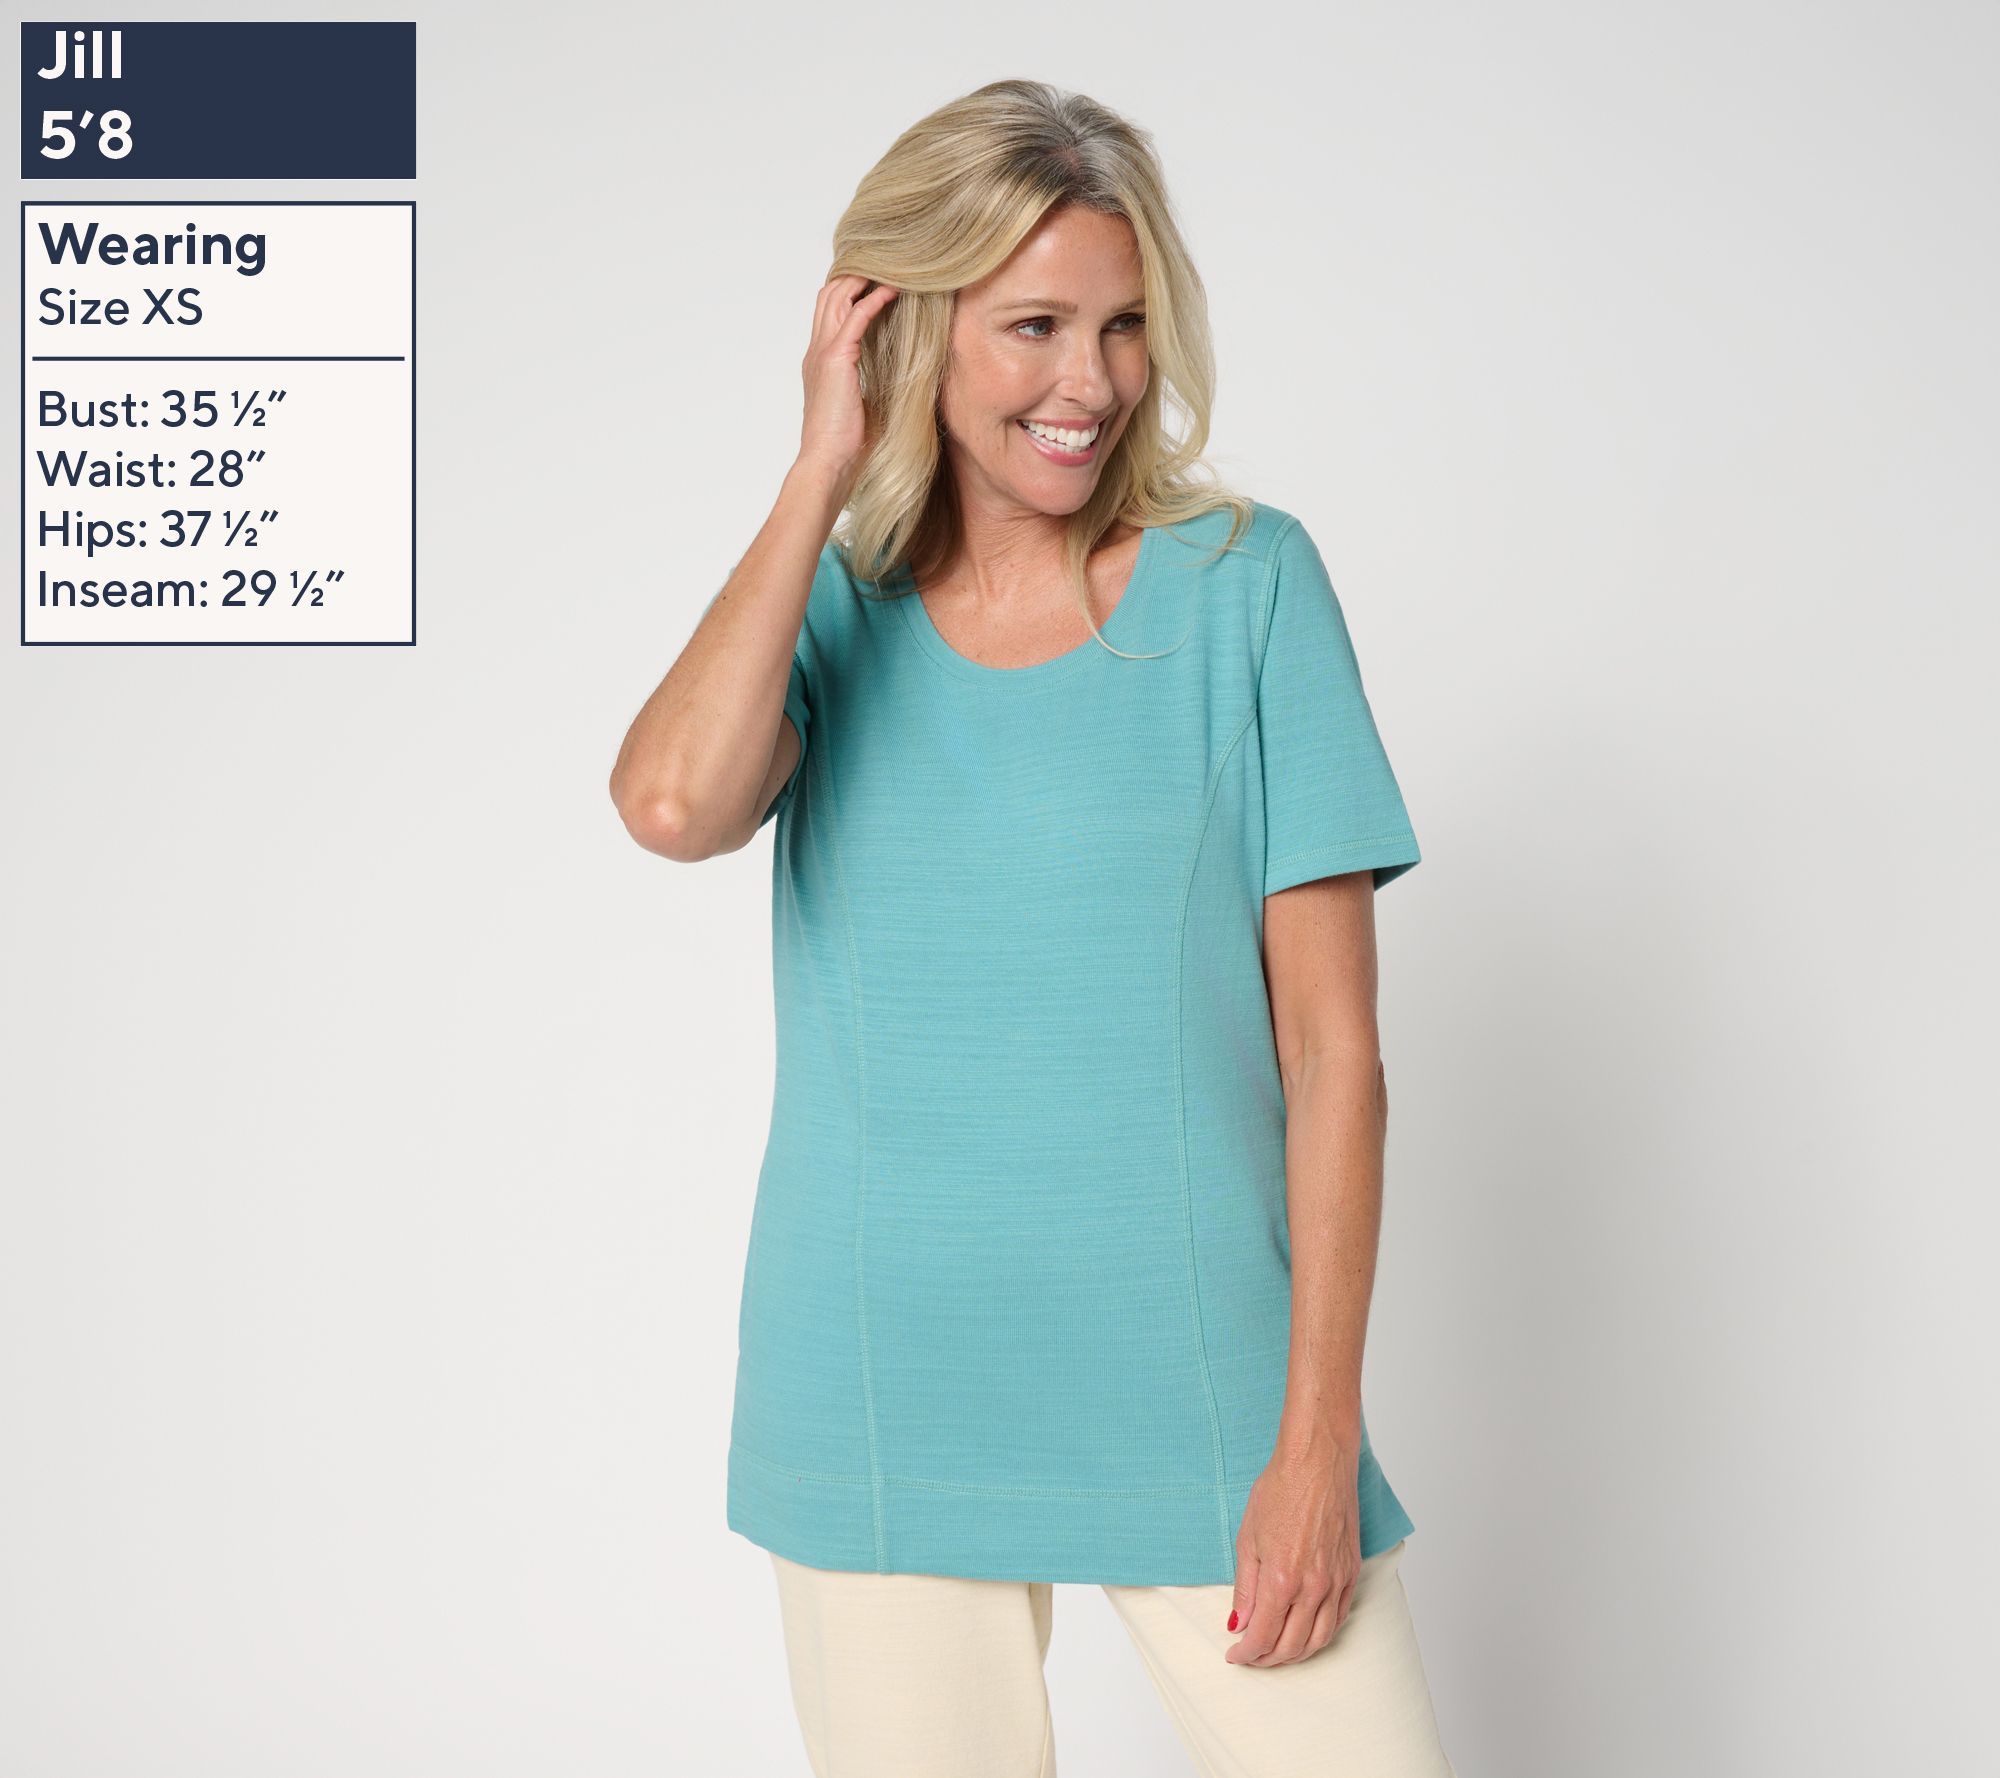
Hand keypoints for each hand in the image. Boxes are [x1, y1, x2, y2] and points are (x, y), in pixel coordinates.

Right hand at [797, 273, 898, 494]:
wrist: (828, 462)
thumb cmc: (846, 446)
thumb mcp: (862, 407)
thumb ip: (872, 385)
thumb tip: (898, 381)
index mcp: (819, 362)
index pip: (828, 313)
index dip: (849, 293)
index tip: (875, 282)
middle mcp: (816, 351)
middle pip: (829, 294)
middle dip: (854, 275)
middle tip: (885, 265)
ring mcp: (822, 352)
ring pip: (837, 296)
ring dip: (863, 278)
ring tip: (891, 268)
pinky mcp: (836, 358)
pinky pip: (855, 315)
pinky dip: (874, 299)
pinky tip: (894, 290)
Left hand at [1224, 1434, 1361, 1666]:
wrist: (1318, 1461)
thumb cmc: (1280, 1489)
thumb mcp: (1247, 1536)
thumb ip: (1244, 1587)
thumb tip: (1238, 1623)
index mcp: (1281, 1579)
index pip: (1263, 1636)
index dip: (1246, 1654)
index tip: (1234, 1655)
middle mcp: (1312, 1587)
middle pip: (1292, 1645)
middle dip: (1268, 1659)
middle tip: (1251, 1656)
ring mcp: (1336, 1581)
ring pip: (1319, 1639)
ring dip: (1296, 1654)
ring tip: (1276, 1652)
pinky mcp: (1352, 1572)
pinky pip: (1339, 1618)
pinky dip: (1321, 1634)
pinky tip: (1307, 1633)